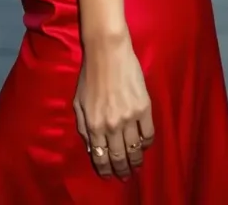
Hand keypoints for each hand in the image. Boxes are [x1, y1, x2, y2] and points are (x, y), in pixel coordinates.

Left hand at [73, 29, 154, 179]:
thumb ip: (83, 127)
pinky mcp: (144, 108)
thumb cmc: (90, 75)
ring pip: (135, 150)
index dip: (105, 169)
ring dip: (135, 162)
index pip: (100, 157)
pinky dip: (147, 144)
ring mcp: (129, 118)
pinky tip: (144, 145)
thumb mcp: (78, 102)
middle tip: (125, 175)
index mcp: (94, 125)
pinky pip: (149, 135)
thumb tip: (91, 148)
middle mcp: (112, 126)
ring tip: (136, 166)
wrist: (107, 52)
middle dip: (121, 170)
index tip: (109, 175)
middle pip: (119, 157)